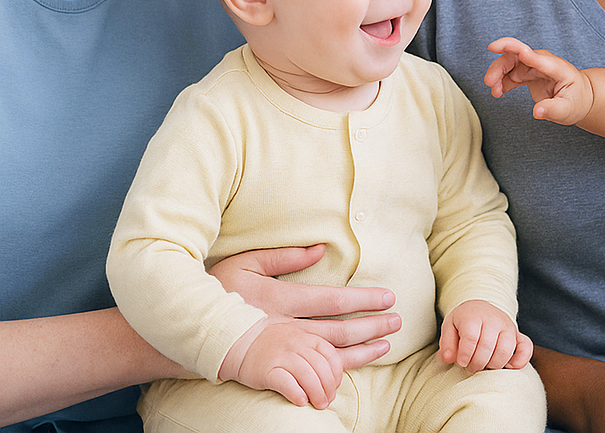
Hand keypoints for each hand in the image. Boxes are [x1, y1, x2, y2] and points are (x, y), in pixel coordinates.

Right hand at [209, 245, 398, 370]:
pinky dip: (334, 373)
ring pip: (329, 355)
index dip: (363, 300)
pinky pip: (309, 375)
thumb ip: (284, 257)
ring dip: (360, 351)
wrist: (185, 331)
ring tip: (386, 345)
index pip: (332, 300)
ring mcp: (279, 351)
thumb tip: (321, 248)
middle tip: (398, 321)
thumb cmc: (216, 291)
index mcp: (281, 300)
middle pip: (337, 330)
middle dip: (371, 326)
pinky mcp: (271, 370)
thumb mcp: (246, 264)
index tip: (389, 297)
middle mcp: (285, 327)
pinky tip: (353, 370)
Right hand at [226, 318, 342, 407]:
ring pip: (308, 376)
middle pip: (321, 368)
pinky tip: (302, 402)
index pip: (331, 355)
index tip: (335, 386)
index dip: (336, 374)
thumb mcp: (297, 338)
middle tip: (328, 401)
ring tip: (319, 405)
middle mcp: (296, 344)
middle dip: (328, 388)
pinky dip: (297, 394)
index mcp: (307, 336)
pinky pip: (287, 383)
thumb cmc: (272, 345)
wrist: (240, 341)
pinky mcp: (267, 370)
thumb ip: (314, 350)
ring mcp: (281, 356)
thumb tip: (332, 375)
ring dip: (317, 394)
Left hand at [439, 300, 533, 372]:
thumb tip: (447, 358)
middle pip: (487, 346)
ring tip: (484, 367)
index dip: (465, 354)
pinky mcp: (518, 334)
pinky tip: (508, 366)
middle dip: (477, 363)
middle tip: (470, 368)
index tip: (461, 362)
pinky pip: (526, 347)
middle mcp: (494, 319)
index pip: (471, 337)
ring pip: (505, 350)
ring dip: (493, 365)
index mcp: (474, 316)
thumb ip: (446, 343)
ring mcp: (508, 327)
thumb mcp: (450, 327)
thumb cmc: (463, 321)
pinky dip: (520, 360)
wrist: (481, 308)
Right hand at [485, 37, 593, 122]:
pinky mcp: (528, 73)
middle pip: (518, 54)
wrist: (580, 98)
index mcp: (557, 68)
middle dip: (501, 65)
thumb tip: (537, 112)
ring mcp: (534, 66)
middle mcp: (543, 62)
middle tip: (489, 82)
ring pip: (510, 61)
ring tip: (494, 91)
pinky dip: (501, 81)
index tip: (515, 51)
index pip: (539, 58)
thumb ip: (553, 110)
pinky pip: (510, 72)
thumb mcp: (568, 110)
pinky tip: (497, 92)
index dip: (525, 53)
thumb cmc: (577, 101)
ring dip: (498, 73)